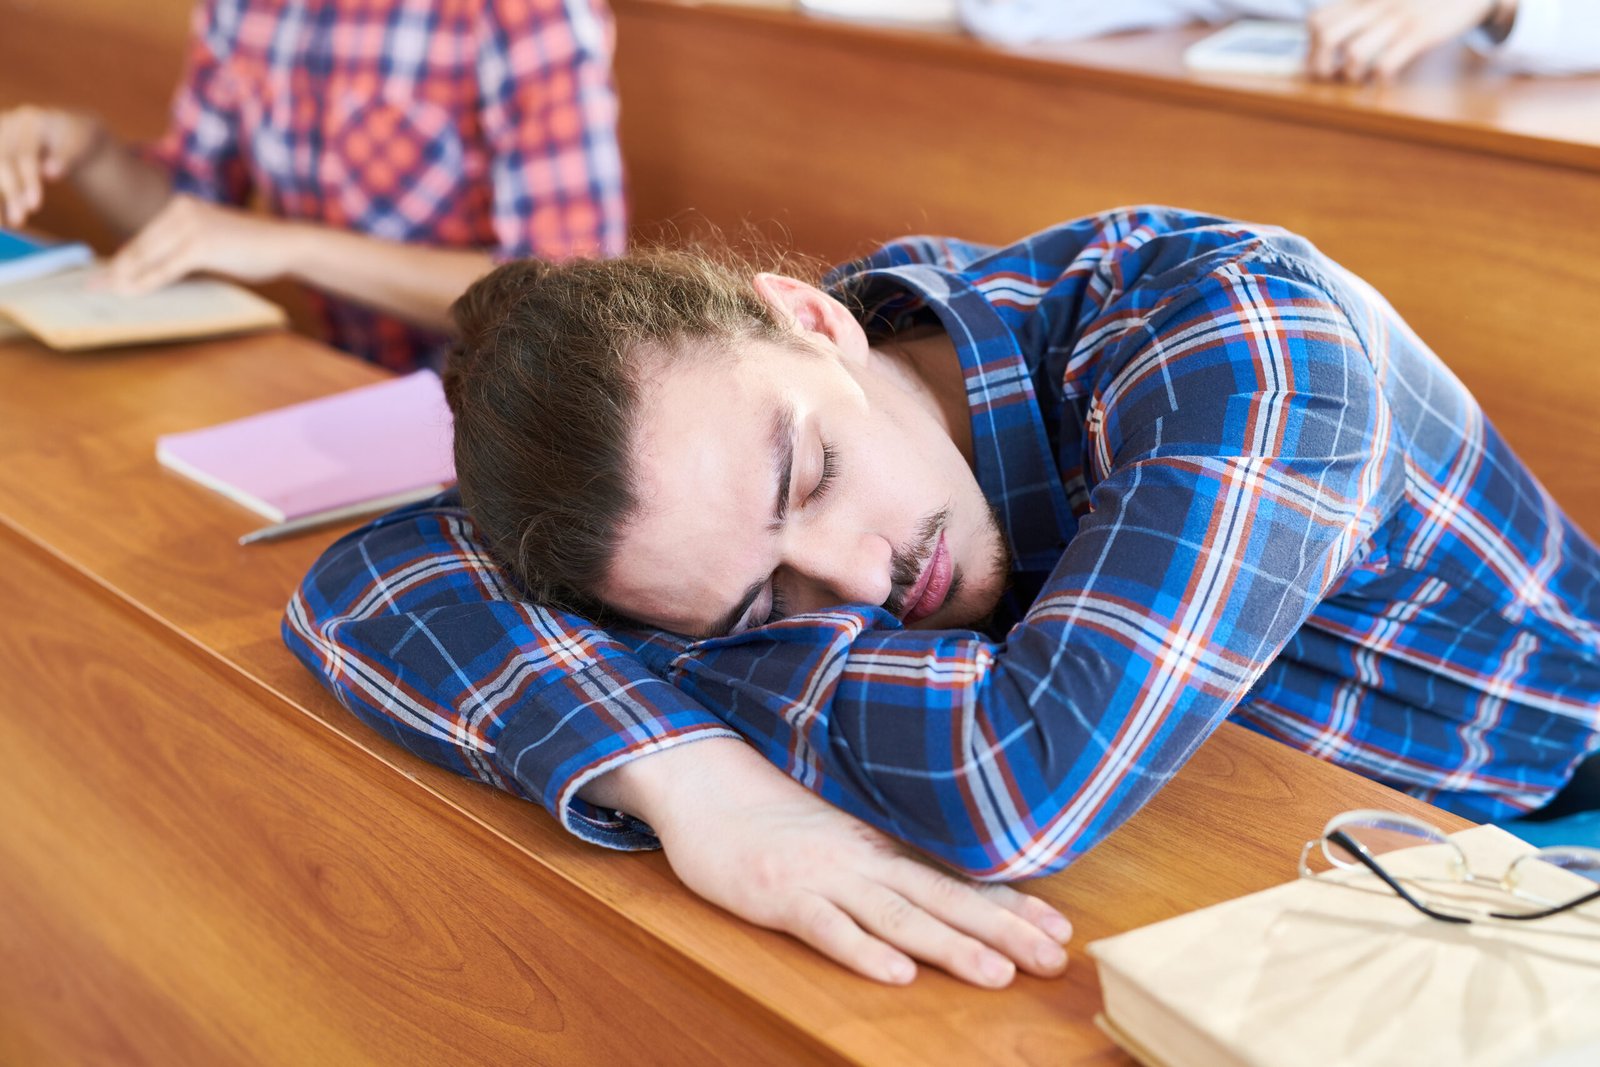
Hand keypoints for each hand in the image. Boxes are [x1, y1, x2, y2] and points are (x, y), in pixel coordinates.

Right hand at [0, 106, 104, 226]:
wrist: (62, 128)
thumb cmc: (74, 138)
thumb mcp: (78, 144)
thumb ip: (65, 158)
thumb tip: (51, 173)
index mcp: (32, 120)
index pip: (27, 154)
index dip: (29, 181)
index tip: (35, 207)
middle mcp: (9, 125)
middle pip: (4, 161)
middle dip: (11, 192)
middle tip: (19, 221)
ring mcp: (0, 136)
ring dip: (0, 196)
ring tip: (8, 225)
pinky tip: (2, 221)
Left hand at [106, 195, 298, 293]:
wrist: (286, 244)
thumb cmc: (254, 248)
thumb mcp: (213, 241)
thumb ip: (184, 248)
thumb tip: (155, 268)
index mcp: (182, 206)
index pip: (145, 236)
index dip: (122, 258)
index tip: (103, 273)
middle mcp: (182, 210)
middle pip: (140, 245)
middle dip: (115, 268)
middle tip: (92, 286)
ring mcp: (191, 226)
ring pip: (148, 256)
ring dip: (124, 277)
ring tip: (105, 292)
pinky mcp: (201, 246)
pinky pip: (165, 268)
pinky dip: (146, 282)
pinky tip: (129, 292)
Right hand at [604, 739, 1072, 986]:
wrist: (704, 786)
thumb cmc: (771, 817)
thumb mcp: (840, 835)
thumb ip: (886, 861)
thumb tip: (944, 884)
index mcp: (881, 847)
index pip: (958, 879)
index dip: (1011, 906)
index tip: (1060, 931)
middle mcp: (863, 860)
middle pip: (944, 899)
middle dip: (1003, 932)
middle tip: (1053, 961)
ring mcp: (823, 877)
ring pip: (897, 917)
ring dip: (949, 947)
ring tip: (996, 975)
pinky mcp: (779, 895)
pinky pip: (826, 928)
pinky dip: (862, 951)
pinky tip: (896, 974)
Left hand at [1307, 0, 1501, 82]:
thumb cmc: (1424, 0)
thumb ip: (1360, 11)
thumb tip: (1327, 40)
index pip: (1316, 20)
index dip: (1311, 47)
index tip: (1320, 60)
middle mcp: (1374, 5)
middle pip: (1325, 36)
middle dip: (1321, 65)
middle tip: (1332, 77)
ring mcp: (1396, 19)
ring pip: (1353, 54)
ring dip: (1350, 75)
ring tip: (1360, 79)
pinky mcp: (1419, 33)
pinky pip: (1385, 64)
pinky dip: (1380, 80)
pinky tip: (1386, 80)